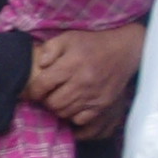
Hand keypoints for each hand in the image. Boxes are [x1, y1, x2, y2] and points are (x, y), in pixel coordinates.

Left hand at [29, 23, 144, 137]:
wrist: (123, 50)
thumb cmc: (92, 43)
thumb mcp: (69, 38)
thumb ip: (51, 48)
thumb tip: (40, 64)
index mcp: (71, 64)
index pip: (43, 85)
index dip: (33, 91)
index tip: (33, 91)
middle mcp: (82, 82)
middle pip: (53, 103)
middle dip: (46, 101)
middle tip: (47, 95)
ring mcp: (93, 95)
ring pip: (65, 113)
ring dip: (58, 108)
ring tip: (60, 99)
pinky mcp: (102, 104)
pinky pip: (80, 119)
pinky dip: (73, 115)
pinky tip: (74, 105)